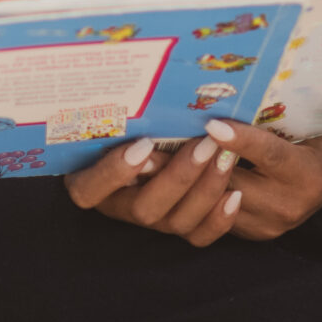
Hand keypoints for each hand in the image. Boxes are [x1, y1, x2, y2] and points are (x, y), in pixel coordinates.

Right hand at [65, 132, 242, 246]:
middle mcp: (123, 206)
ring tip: (224, 158)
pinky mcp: (182, 230)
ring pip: (175, 222)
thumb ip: (125, 121)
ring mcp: (154, 220)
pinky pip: (199, 237)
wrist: (174, 142)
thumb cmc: (133, 126)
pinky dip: (219, 219)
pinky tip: (234, 195)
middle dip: (176, 177)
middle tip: (203, 145)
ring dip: (204, 190)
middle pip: (142, 208)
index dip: (112, 174)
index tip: (144, 144)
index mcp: (93, 182)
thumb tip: (129, 85)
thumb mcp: (124, 122)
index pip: (87, 191)